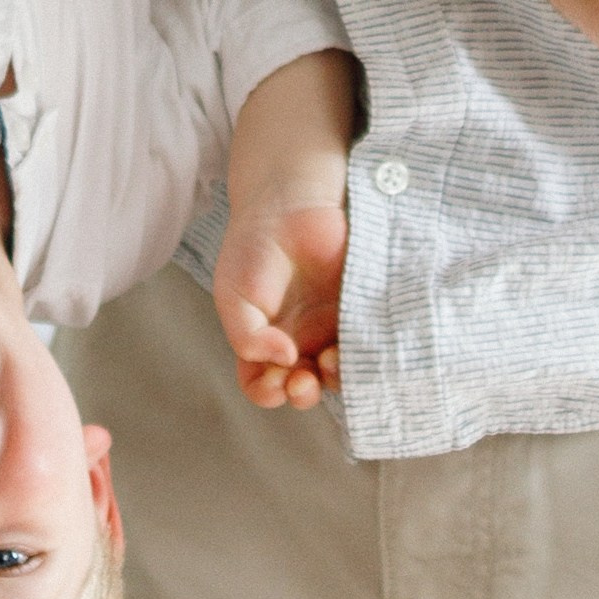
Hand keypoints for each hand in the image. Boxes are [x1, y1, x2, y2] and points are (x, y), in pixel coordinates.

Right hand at [212, 197, 346, 411]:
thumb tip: (286, 361)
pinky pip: (365, 344)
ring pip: (336, 373)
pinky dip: (362, 356)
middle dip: (302, 393)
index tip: (274, 378)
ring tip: (329, 361)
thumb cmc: (253, 248)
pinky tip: (355, 347)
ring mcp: (329, 327)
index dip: (267, 392)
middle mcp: (297, 340)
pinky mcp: (358, 311)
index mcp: (262, 340)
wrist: (290, 204)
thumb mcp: (232, 296)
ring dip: (333, 380)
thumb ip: (247, 338)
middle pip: (302, 386)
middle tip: (303, 379)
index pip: (261, 384)